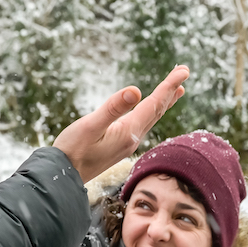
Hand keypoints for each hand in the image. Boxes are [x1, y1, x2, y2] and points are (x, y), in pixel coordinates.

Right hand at [52, 65, 188, 182]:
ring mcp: (126, 144)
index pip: (153, 104)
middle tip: (184, 72)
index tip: (184, 69)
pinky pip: (142, 125)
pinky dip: (151, 113)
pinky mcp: (119, 147)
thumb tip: (136, 90)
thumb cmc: (71, 150)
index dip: (169, 86)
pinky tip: (148, 112)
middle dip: (171, 90)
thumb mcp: (90, 125)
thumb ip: (112, 108)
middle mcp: (132, 139)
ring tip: (176, 91)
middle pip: (157, 111)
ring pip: (151, 119)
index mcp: (128, 131)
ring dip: (163, 103)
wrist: (63, 177)